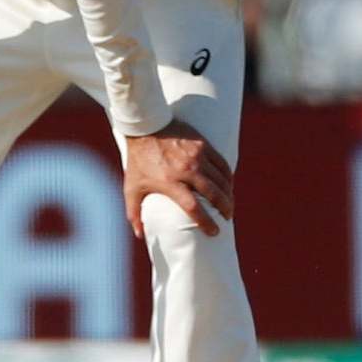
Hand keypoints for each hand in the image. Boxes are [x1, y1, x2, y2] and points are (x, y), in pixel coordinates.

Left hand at [122, 120, 231, 238]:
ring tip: (229, 204)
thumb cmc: (138, 159)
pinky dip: (228, 176)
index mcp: (169, 182)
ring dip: (228, 194)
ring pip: (221, 179)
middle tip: (227, 217)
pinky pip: (221, 163)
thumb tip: (140, 234)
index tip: (214, 231)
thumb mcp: (132, 187)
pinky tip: (228, 184)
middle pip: (213, 193)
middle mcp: (186, 169)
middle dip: (224, 208)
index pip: (194, 207)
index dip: (206, 221)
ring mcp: (197, 156)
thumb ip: (134, 212)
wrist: (145, 126)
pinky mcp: (203, 145)